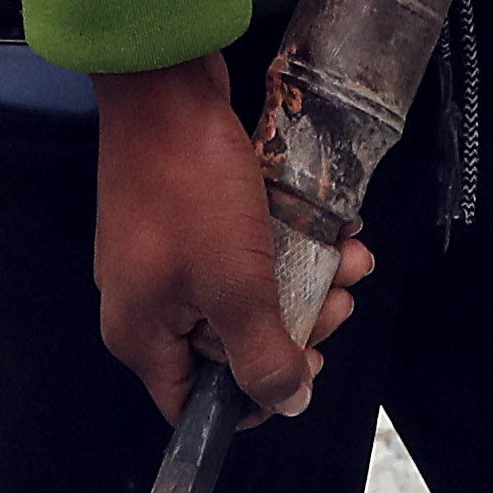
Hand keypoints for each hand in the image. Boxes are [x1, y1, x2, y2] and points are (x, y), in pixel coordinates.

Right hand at [88, 58, 366, 419]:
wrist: (165, 87)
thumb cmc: (192, 190)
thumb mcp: (235, 285)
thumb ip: (262, 356)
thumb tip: (288, 405)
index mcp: (143, 335)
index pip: (196, 403)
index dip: (254, 396)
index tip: (304, 363)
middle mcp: (150, 305)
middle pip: (231, 346)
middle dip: (298, 323)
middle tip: (340, 297)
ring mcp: (169, 257)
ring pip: (249, 292)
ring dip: (307, 278)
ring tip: (350, 256)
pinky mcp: (189, 217)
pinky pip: (244, 249)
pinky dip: (288, 243)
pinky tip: (332, 227)